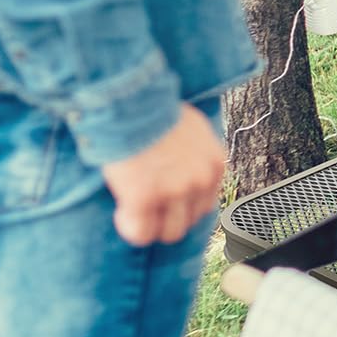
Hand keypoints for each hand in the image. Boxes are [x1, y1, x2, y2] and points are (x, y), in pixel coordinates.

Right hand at [102, 103, 226, 245]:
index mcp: (215, 164)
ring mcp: (175, 191)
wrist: (135, 102)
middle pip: (189, 221)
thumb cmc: (158, 112)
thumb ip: (196, 156)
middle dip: (167, 217)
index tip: (164, 197)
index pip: (205, 204)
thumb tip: (187, 174)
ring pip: (168, 233)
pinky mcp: (145, 198)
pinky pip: (141, 233)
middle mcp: (200, 180)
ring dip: (150, 225)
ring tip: (133, 207)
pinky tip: (122, 210)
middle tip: (147, 205)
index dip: (181, 205)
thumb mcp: (193, 131)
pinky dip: (130, 226)